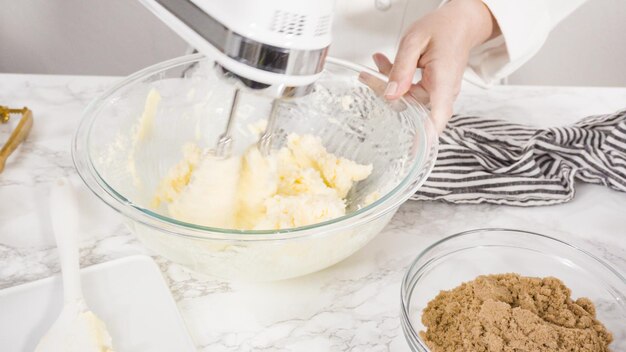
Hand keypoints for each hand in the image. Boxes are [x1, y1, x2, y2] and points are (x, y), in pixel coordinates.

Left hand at [366, 0, 498, 132]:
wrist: (461, 23)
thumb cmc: (444, 28)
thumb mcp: (415, 41)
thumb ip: (401, 67)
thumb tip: (390, 94)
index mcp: (444, 81)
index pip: (437, 116)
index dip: (424, 136)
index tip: (412, 151)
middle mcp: (444, 92)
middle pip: (412, 107)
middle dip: (387, 94)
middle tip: (367, 76)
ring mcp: (439, 93)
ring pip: (408, 99)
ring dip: (389, 83)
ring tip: (376, 63)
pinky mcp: (433, 90)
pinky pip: (411, 91)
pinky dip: (397, 80)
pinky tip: (385, 65)